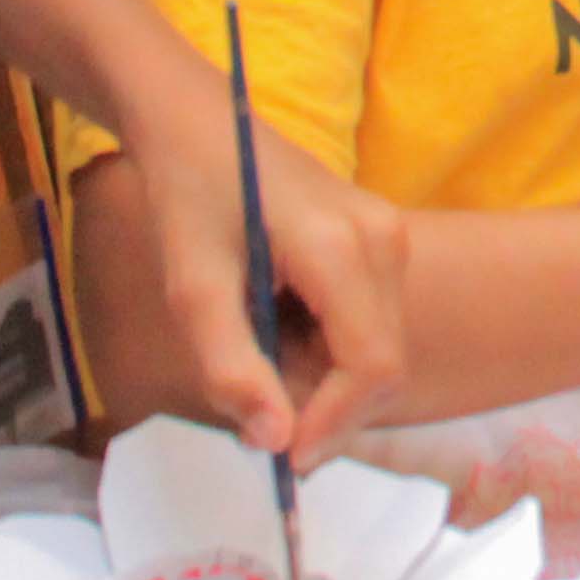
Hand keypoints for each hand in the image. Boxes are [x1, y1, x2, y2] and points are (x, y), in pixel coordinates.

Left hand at [114, 101, 407, 466]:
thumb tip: (274, 443)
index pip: (371, 365)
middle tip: (252, 406)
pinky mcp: (381, 242)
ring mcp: (390, 238)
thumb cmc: (190, 196)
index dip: (331, 424)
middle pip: (380, 365)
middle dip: (323, 406)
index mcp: (344, 247)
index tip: (280, 458)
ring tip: (254, 348)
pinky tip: (275, 324)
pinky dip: (325, 349)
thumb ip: (232, 369)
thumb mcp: (193, 290)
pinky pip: (369, 324)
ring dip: (320, 377)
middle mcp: (385, 241)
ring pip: (377, 350)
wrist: (200, 121)